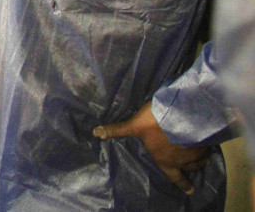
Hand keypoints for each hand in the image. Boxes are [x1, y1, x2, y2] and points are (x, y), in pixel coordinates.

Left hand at [93, 102, 208, 194]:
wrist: (182, 114)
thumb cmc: (155, 124)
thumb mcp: (134, 125)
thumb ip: (118, 130)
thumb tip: (96, 133)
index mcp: (165, 160)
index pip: (175, 176)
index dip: (183, 184)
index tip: (191, 190)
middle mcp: (183, 159)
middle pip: (190, 167)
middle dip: (193, 168)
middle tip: (199, 167)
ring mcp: (197, 150)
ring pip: (201, 158)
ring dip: (202, 159)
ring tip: (205, 158)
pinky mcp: (206, 139)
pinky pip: (208, 146)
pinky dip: (207, 146)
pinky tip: (207, 141)